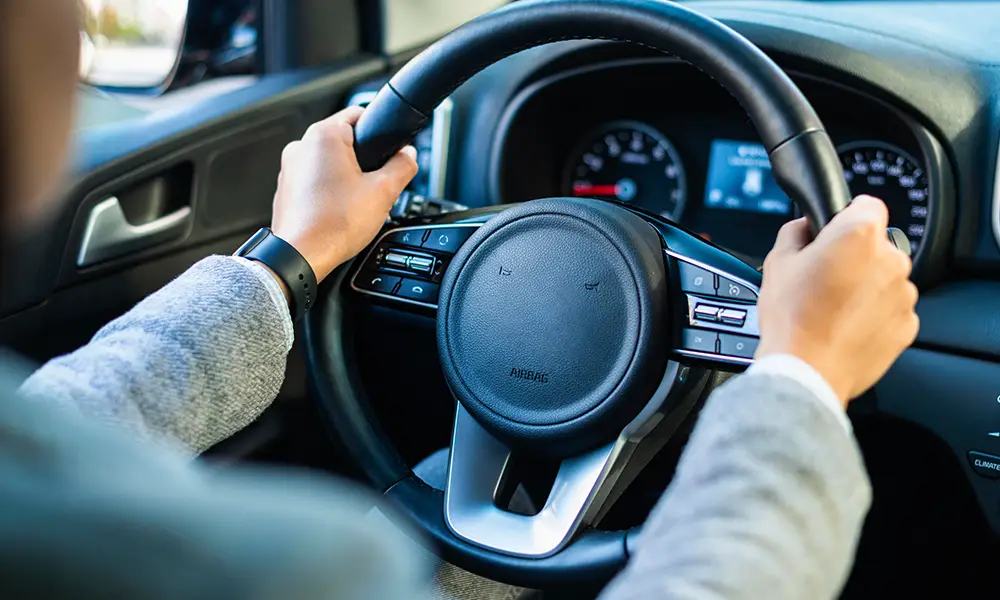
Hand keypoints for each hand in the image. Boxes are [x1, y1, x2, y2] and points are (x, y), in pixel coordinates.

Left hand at [271, 106, 417, 281]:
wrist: (301, 256)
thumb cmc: (334, 224)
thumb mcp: (383, 192)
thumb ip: (402, 167)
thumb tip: (408, 157)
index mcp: (324, 136)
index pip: (359, 114)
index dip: (380, 131)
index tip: (389, 148)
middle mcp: (301, 146)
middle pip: (345, 142)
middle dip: (365, 161)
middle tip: (377, 185)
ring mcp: (289, 169)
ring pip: (329, 163)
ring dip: (347, 178)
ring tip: (357, 203)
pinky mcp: (286, 189)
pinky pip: (314, 182)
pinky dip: (329, 192)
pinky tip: (340, 212)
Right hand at [755, 195, 918, 405]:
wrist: (807, 370)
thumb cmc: (792, 318)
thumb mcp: (777, 261)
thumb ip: (795, 231)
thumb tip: (804, 227)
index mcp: (859, 235)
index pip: (867, 205)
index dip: (845, 219)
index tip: (832, 235)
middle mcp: (890, 260)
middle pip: (877, 246)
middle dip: (855, 257)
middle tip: (824, 279)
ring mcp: (903, 294)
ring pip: (885, 279)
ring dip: (866, 288)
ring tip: (832, 309)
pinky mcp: (907, 325)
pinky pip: (891, 310)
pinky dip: (874, 315)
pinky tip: (845, 326)